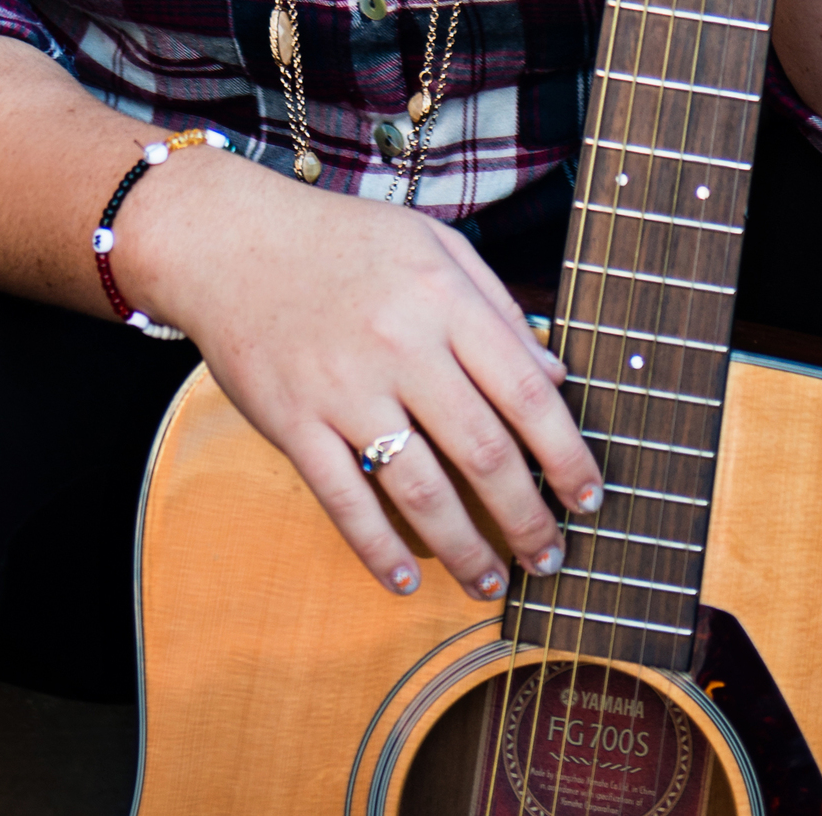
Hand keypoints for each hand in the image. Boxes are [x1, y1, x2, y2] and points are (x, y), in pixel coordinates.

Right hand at [113, 144, 600, 603]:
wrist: (230, 238)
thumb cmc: (341, 239)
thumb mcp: (431, 244)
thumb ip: (496, 305)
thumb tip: (555, 375)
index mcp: (442, 297)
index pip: (526, 392)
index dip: (567, 455)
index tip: (590, 497)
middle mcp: (400, 344)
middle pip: (484, 453)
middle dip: (529, 518)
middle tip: (551, 557)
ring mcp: (344, 388)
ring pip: (421, 491)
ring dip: (467, 550)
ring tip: (492, 583)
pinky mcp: (294, 422)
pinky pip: (344, 501)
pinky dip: (379, 550)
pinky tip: (406, 579)